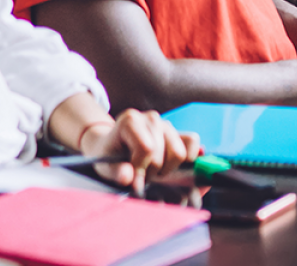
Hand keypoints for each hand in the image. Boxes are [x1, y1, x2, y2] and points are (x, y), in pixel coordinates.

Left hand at [78, 110, 198, 196]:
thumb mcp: (105, 166)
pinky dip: (188, 158)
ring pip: (179, 152)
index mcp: (130, 121)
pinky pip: (192, 142)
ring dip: (167, 169)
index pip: (147, 148)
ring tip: (153, 171)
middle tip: (142, 176)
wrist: (112, 146)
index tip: (133, 179)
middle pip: (163, 153)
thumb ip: (116, 172)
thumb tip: (128, 177)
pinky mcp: (178, 132)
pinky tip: (171, 167)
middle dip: (153, 171)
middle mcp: (151, 118)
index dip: (141, 168)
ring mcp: (166, 124)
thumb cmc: (108, 155)